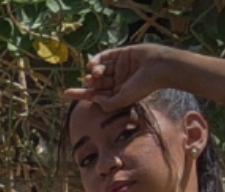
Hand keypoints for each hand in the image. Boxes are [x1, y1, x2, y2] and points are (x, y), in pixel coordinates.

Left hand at [63, 43, 189, 113]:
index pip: (96, 95)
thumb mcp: (123, 99)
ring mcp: (120, 67)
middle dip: (87, 83)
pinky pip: (105, 56)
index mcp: (119, 93)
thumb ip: (107, 103)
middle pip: (96, 83)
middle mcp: (119, 81)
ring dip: (94, 72)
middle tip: (86, 82)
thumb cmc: (144, 86)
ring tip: (96, 74)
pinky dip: (96, 59)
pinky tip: (92, 64)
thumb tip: (94, 99)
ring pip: (100, 69)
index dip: (81, 94)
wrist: (159, 66)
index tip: (65, 93)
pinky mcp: (122, 54)